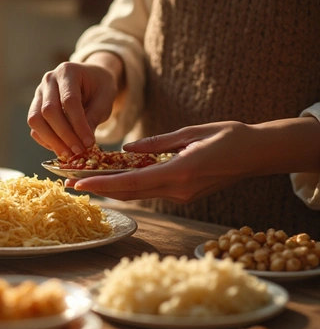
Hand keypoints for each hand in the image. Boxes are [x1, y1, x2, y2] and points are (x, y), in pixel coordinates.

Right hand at [27, 52, 123, 157]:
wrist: (91, 78)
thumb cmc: (99, 87)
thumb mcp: (105, 98)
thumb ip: (94, 116)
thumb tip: (84, 142)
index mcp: (68, 71)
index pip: (69, 101)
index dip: (78, 124)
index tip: (89, 143)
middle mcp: (49, 80)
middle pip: (48, 110)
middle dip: (64, 135)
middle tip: (79, 151)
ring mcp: (39, 93)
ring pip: (35, 120)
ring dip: (52, 140)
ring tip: (69, 154)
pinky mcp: (35, 107)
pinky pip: (35, 127)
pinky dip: (46, 141)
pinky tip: (61, 148)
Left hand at [70, 121, 265, 202]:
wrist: (258, 154)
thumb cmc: (229, 137)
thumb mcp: (191, 132)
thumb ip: (157, 142)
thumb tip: (127, 148)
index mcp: (179, 172)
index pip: (131, 183)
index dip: (102, 184)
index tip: (78, 184)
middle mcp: (177, 190)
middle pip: (129, 193)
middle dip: (98, 189)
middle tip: (70, 185)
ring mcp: (181, 196)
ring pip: (137, 194)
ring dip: (111, 189)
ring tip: (84, 182)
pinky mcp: (183, 194)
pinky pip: (149, 191)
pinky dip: (129, 187)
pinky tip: (113, 180)